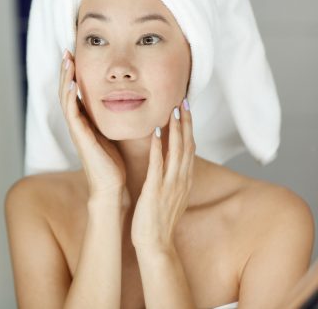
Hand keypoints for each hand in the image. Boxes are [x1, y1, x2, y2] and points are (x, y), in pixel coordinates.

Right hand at [59, 50, 126, 197]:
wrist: (112, 188)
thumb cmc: (114, 164)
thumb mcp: (114, 134)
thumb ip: (114, 119)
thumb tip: (127, 101)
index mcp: (85, 122)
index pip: (76, 92)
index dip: (74, 73)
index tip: (77, 54)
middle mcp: (78, 124)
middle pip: (67, 91)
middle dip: (66, 70)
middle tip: (67, 50)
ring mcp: (77, 130)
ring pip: (66, 98)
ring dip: (65, 78)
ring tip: (67, 60)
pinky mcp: (80, 137)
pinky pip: (72, 113)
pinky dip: (70, 97)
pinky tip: (73, 83)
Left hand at [131, 99, 194, 251]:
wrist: (155, 244)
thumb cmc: (159, 220)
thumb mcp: (171, 196)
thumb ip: (173, 179)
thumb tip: (171, 164)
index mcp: (184, 180)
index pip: (190, 148)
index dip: (189, 128)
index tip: (186, 109)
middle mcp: (181, 180)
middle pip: (187, 145)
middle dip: (186, 122)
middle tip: (184, 101)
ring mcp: (170, 185)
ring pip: (176, 151)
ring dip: (175, 128)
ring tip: (173, 109)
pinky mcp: (155, 190)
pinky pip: (157, 164)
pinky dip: (157, 146)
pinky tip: (154, 131)